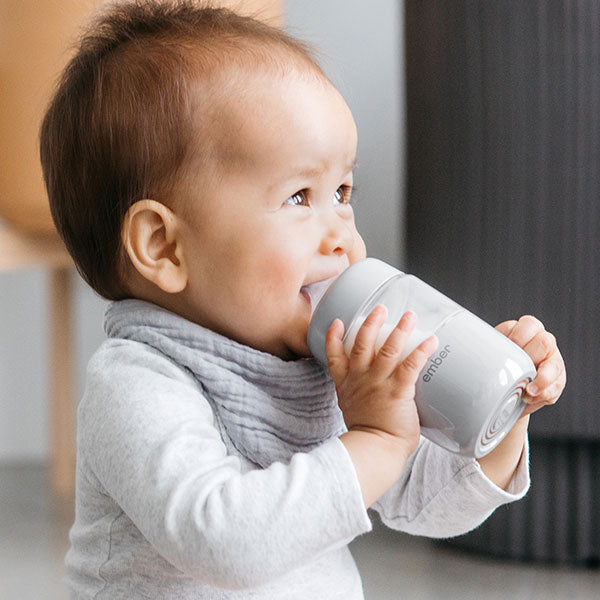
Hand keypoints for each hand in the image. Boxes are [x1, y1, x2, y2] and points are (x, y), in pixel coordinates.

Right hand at [326, 306, 437, 454]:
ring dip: (399, 329)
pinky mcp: (397, 391)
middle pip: (362, 343)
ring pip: (387, 348)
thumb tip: (376, 396)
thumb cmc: (367, 435)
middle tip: (380, 308)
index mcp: (347, 384)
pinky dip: (421, 351)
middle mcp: (360, 379)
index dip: (334, 337)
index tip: (337, 322)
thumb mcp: (352, 411)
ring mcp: (378, 383)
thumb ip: (361, 397)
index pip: (334, 356)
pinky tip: (431, 340)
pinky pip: (411, 365)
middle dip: (371, 323)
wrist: (374, 450)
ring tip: (409, 316)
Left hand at [495, 315, 565, 416]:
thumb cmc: (496, 366)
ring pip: (554, 365)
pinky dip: (541, 394)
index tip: (506, 350)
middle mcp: (543, 343)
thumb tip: (467, 344)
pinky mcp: (557, 381)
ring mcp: (553, 361)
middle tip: (516, 369)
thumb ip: (487, 346)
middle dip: (529, 357)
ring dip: (540, 379)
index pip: (529, 325)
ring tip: (527, 390)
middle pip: (544, 342)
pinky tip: (529, 397)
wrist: (503, 392)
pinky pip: (555, 386)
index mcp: (526, 330)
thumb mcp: (491, 352)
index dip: (518, 337)